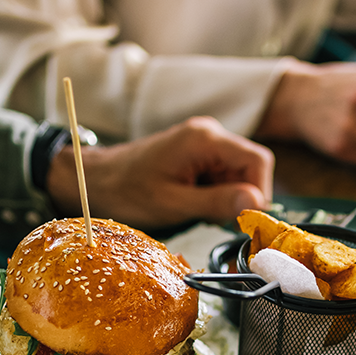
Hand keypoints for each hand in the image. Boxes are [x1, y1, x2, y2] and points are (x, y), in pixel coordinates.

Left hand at [47, 116, 273, 227]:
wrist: (95, 181)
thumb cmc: (126, 191)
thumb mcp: (173, 204)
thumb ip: (216, 202)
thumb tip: (256, 203)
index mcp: (205, 139)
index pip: (259, 161)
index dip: (259, 193)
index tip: (243, 219)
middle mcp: (209, 135)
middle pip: (251, 169)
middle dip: (240, 198)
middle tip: (213, 218)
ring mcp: (203, 144)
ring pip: (238, 176)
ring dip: (227, 200)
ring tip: (196, 210)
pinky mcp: (197, 157)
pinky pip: (222, 177)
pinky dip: (215, 196)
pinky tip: (193, 205)